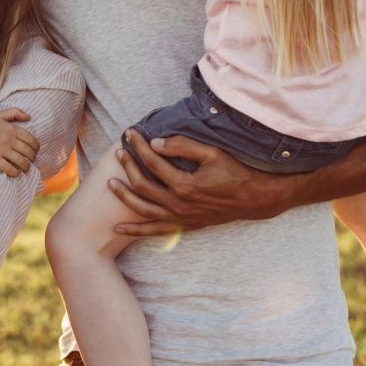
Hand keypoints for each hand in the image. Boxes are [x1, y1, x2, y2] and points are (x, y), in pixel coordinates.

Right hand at [0, 108, 39, 176]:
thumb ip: (15, 112)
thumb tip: (29, 117)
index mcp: (11, 128)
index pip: (31, 139)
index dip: (36, 147)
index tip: (35, 151)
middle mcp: (8, 138)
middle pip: (27, 151)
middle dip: (32, 158)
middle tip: (31, 161)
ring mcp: (1, 149)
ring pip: (20, 161)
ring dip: (25, 167)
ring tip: (25, 169)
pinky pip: (9, 168)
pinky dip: (14, 173)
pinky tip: (15, 173)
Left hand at [109, 131, 296, 234]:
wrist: (255, 199)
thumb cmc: (235, 172)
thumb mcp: (212, 153)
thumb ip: (183, 146)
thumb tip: (156, 143)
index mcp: (184, 185)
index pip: (153, 162)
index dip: (139, 146)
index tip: (129, 134)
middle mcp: (179, 205)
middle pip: (143, 185)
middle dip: (128, 166)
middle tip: (119, 152)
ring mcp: (180, 218)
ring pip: (143, 209)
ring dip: (124, 196)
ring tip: (110, 184)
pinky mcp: (184, 226)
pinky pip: (155, 231)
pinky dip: (135, 231)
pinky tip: (118, 229)